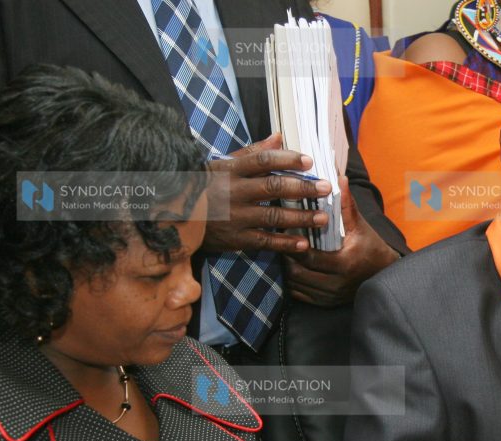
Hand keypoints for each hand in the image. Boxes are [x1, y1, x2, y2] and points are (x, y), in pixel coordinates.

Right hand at [204, 133, 332, 252]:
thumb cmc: (204, 187)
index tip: (309, 160)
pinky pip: (265, 241)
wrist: (175, 217)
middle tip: (325, 188)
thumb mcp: (223, 165)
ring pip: (274, 215)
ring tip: (323, 218)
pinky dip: (285, 243)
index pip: (263, 160)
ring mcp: (235, 217)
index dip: (287, 159)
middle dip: (303, 187)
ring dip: (301, 217)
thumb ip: (252, 152)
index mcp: (231, 170)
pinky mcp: (236, 238)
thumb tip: (279, 136)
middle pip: (274, 187)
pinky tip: (304, 244)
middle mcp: (234, 192)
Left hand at [284, 177, 399, 306]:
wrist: (384, 274)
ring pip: (296, 285)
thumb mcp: (360, 226)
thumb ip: (347, 205)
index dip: (294, 246)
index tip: (285, 231)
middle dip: (286, 258)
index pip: (310, 257)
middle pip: (298, 273)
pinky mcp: (326, 303)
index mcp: (345, 264)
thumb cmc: (371, 247)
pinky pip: (300, 295)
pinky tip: (291, 268)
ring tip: (283, 253)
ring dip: (287, 269)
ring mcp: (330, 296)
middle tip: (279, 241)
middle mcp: (336, 284)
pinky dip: (292, 282)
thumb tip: (340, 178)